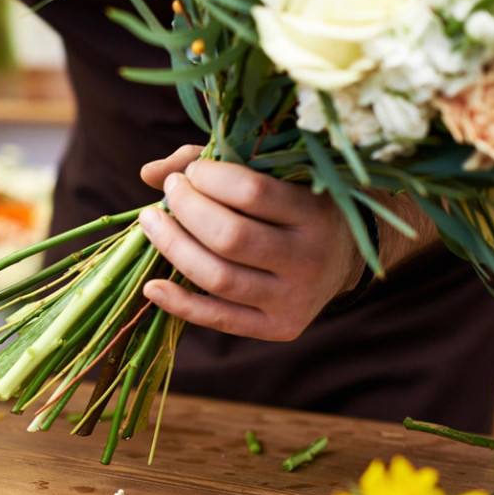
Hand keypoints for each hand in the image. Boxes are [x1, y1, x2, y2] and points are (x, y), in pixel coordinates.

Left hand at [137, 145, 361, 340]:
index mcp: (315, 212)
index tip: (192, 171)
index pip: (252, 192)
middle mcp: (310, 258)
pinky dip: (179, 303)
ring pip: (218, 278)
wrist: (343, 258)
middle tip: (170, 191)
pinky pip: (219, 319)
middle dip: (187, 209)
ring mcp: (295, 298)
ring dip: (172, 247)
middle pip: (229, 237)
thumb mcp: (274, 176)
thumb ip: (216, 166)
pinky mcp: (279, 328)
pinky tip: (152, 286)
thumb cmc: (295, 204)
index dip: (210, 178)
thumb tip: (149, 174)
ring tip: (151, 221)